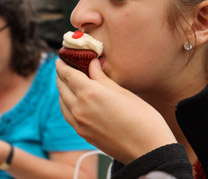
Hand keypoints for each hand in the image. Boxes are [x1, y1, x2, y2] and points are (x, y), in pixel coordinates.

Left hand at [56, 58, 176, 163]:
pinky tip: (71, 101)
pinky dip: (65, 104)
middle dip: (61, 75)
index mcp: (89, 93)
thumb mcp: (122, 91)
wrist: (147, 149)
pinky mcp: (83, 134)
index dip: (62, 65)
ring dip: (61, 90)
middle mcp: (79, 108)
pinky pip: (67, 115)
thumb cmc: (141, 117)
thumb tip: (92, 64)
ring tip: (66, 82)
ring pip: (62, 102)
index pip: (68, 74)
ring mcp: (79, 123)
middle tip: (63, 67)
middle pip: (62, 87)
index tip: (60, 58)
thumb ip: (102, 78)